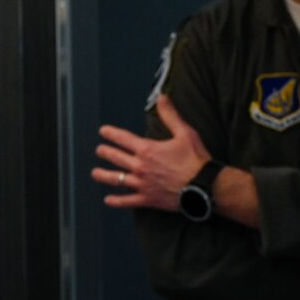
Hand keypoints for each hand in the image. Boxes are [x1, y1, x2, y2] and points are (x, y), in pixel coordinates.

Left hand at [93, 95, 211, 211]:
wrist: (204, 186)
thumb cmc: (195, 159)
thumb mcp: (184, 132)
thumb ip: (170, 115)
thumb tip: (162, 98)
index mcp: (147, 150)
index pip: (124, 139)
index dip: (111, 134)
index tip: (103, 131)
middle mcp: (140, 167)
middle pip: (117, 158)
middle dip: (106, 152)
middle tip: (99, 150)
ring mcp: (142, 184)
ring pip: (117, 180)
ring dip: (104, 175)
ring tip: (95, 173)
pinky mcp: (148, 199)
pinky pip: (128, 201)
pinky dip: (117, 201)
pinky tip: (108, 200)